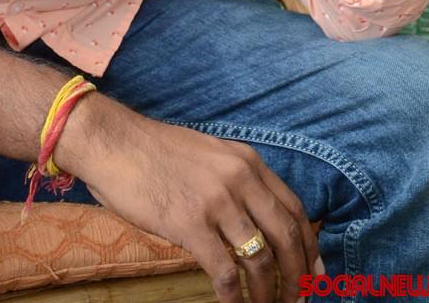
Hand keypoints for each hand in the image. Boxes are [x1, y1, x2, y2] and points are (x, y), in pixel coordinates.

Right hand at [62, 97, 322, 302]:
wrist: (114, 141)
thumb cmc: (155, 150)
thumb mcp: (209, 154)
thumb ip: (235, 180)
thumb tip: (253, 217)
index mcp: (246, 161)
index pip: (293, 207)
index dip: (308, 244)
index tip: (315, 271)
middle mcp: (240, 178)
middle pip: (286, 235)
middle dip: (298, 274)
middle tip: (298, 299)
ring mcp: (217, 201)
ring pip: (261, 259)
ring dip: (269, 292)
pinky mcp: (191, 224)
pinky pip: (225, 271)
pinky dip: (234, 296)